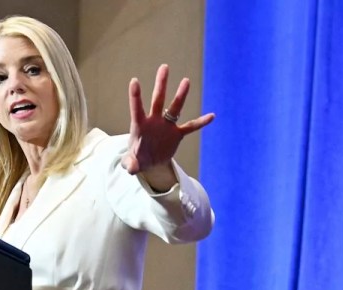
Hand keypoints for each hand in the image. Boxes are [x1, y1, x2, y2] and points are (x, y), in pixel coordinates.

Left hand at [122, 64, 214, 178]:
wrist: (149, 162)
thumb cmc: (137, 159)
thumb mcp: (132, 164)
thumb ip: (130, 164)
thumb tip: (131, 168)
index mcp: (140, 126)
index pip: (137, 108)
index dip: (135, 96)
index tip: (134, 80)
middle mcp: (154, 121)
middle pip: (158, 100)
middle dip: (161, 84)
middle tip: (164, 67)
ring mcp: (167, 126)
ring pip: (175, 107)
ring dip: (181, 95)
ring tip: (186, 81)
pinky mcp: (177, 134)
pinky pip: (191, 127)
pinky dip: (201, 122)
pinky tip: (212, 116)